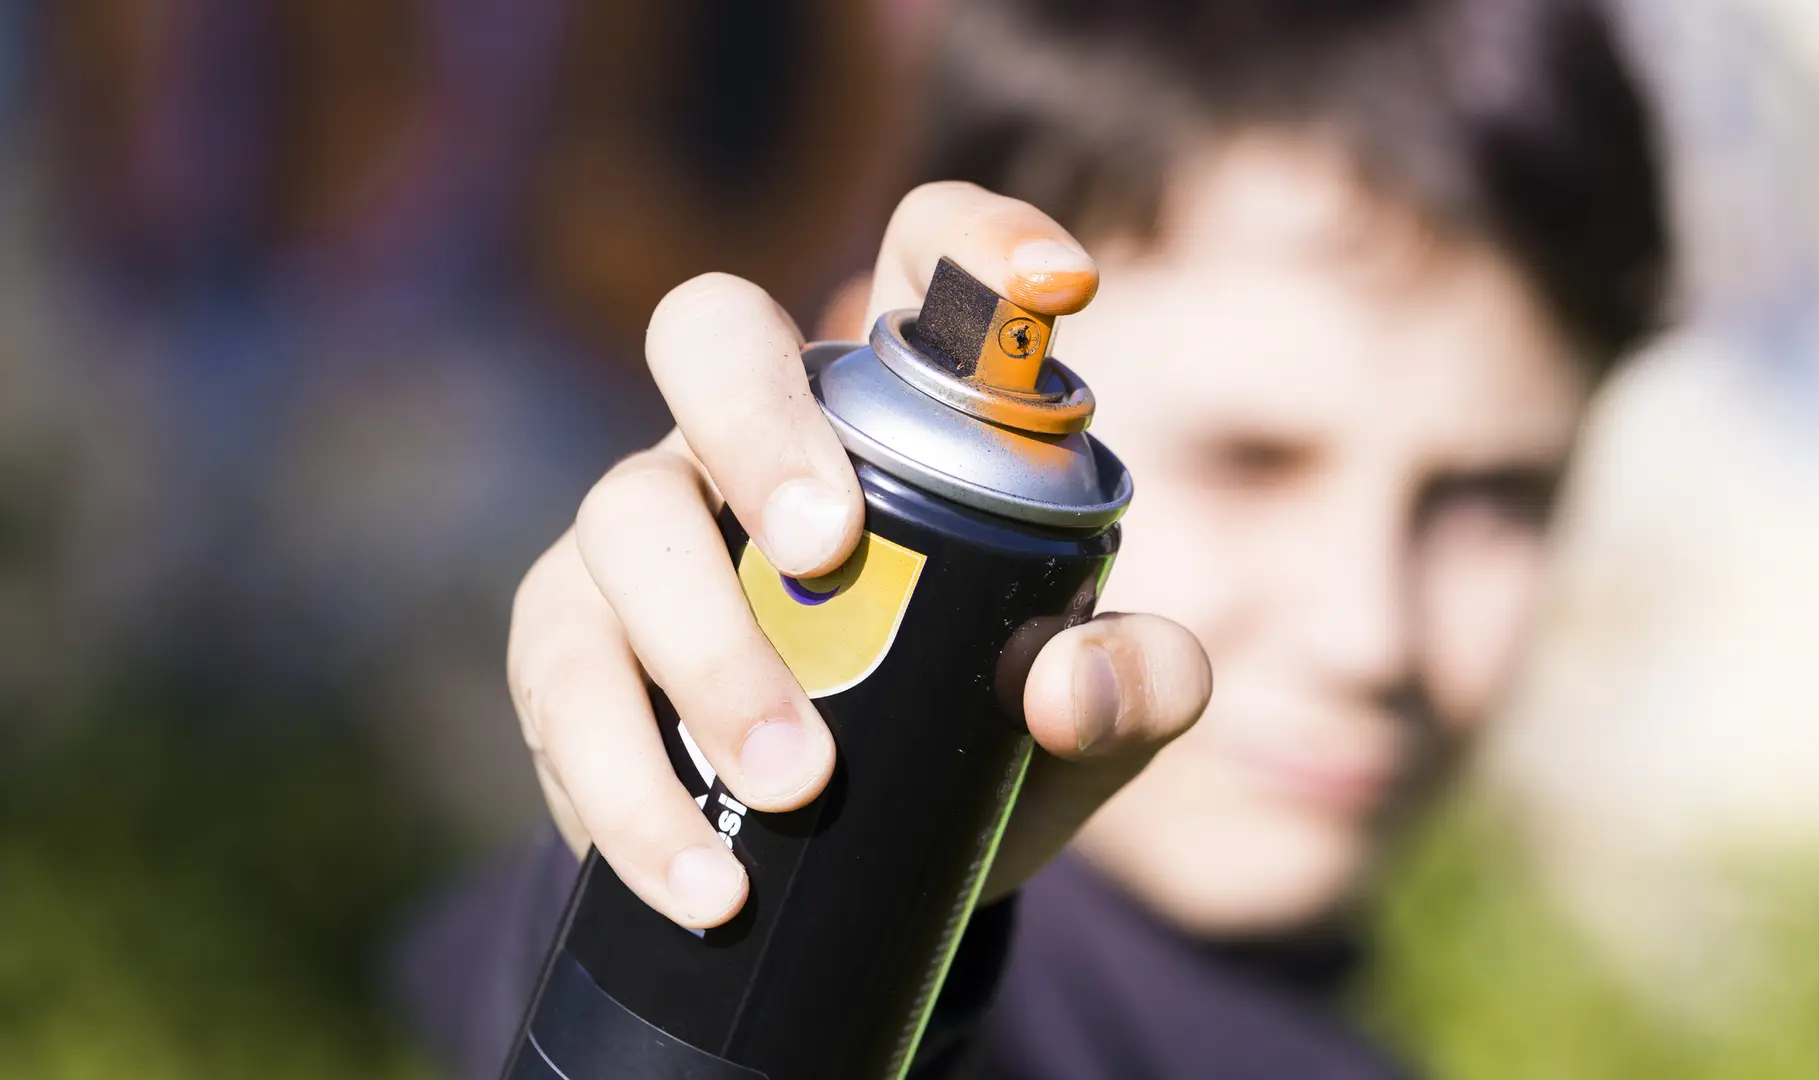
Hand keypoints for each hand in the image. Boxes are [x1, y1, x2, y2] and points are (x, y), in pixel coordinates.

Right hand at [507, 182, 1211, 929]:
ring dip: (707, 650)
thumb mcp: (1087, 725)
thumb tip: (1067, 684)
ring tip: (799, 785)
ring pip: (624, 520)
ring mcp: (642, 527)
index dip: (981, 240)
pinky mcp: (568, 645)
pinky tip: (705, 882)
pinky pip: (566, 688)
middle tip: (829, 549)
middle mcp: (749, 432)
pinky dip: (634, 791)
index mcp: (891, 406)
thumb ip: (1137, 690)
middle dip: (759, 424)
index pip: (923, 254)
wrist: (842, 869)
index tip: (1059, 287)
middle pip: (709, 335)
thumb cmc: (972, 737)